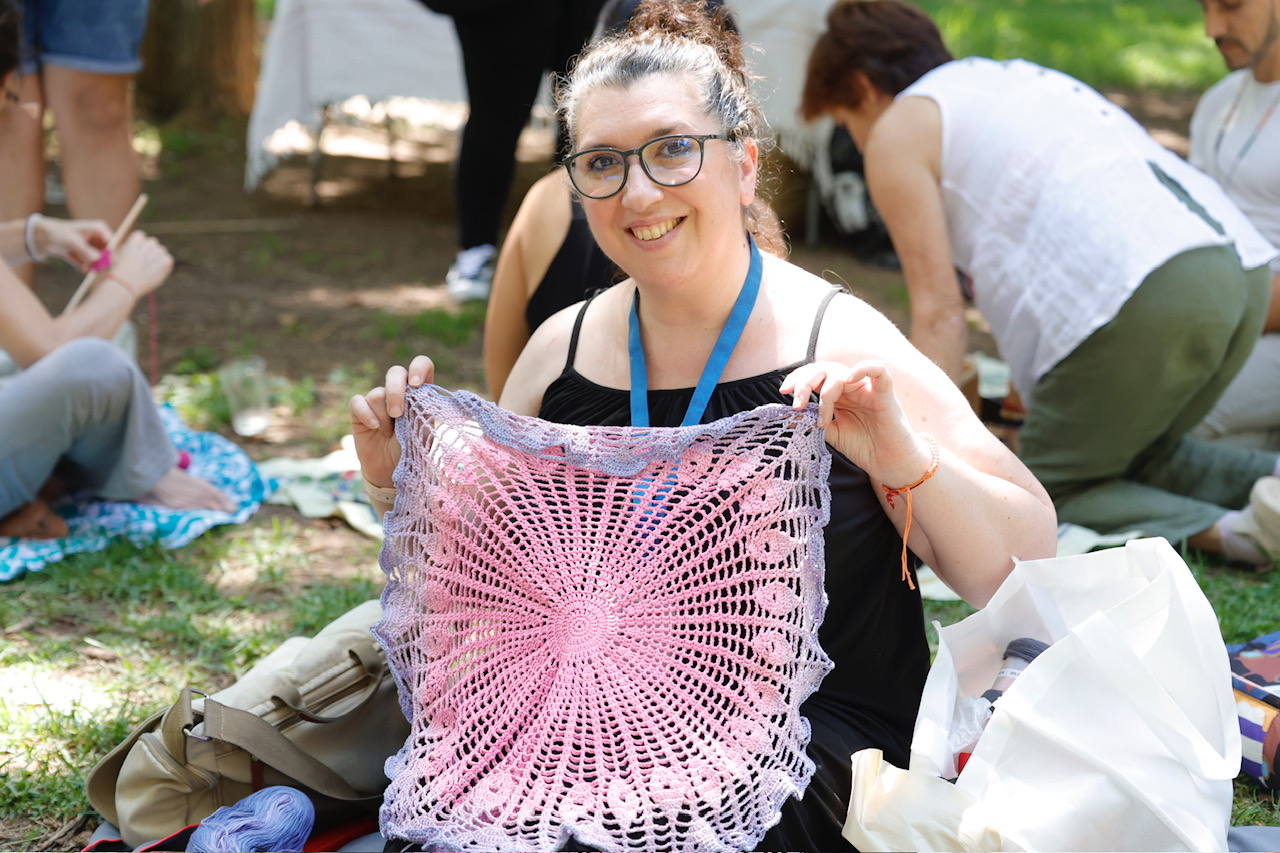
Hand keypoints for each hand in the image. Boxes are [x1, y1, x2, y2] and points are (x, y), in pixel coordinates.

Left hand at [34, 216, 110, 268]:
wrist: (42, 236)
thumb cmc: (59, 233)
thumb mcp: (72, 241)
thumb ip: (85, 250)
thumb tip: (97, 259)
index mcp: (99, 229)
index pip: (112, 243)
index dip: (111, 254)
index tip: (106, 263)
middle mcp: (98, 238)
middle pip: (108, 254)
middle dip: (102, 262)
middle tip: (98, 270)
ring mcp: (93, 248)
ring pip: (99, 261)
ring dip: (92, 265)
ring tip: (82, 264)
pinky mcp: (85, 256)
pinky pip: (89, 264)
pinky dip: (84, 266)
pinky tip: (77, 264)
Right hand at [108, 231, 173, 296]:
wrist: (127, 283)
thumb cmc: (119, 272)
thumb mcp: (116, 256)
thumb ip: (126, 248)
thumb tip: (129, 246)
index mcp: (136, 239)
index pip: (140, 236)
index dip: (138, 246)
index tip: (135, 255)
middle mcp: (149, 243)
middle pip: (152, 242)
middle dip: (149, 251)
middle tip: (143, 263)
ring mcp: (159, 251)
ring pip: (161, 251)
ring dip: (156, 258)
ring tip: (147, 270)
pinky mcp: (166, 261)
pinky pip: (168, 260)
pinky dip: (163, 266)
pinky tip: (154, 273)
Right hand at [349, 356, 434, 487]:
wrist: (392, 472)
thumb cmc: (413, 451)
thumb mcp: (424, 433)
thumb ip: (422, 412)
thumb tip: (417, 392)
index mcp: (420, 393)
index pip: (422, 365)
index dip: (418, 368)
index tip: (416, 384)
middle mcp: (399, 392)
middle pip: (396, 372)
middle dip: (396, 390)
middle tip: (398, 414)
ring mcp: (378, 401)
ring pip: (377, 393)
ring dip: (383, 414)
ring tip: (388, 433)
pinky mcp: (360, 411)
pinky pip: (358, 401)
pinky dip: (366, 413)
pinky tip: (374, 427)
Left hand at [780, 360, 932, 485]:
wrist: (888, 464)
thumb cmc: (862, 447)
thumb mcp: (830, 434)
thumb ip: (812, 422)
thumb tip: (788, 417)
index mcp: (837, 393)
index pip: (815, 374)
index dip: (798, 378)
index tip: (784, 391)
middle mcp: (851, 387)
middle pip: (824, 369)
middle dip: (805, 382)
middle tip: (796, 404)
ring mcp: (868, 389)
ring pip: (842, 372)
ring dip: (826, 393)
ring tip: (823, 419)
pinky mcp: (885, 395)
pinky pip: (879, 370)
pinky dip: (863, 368)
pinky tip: (849, 380)